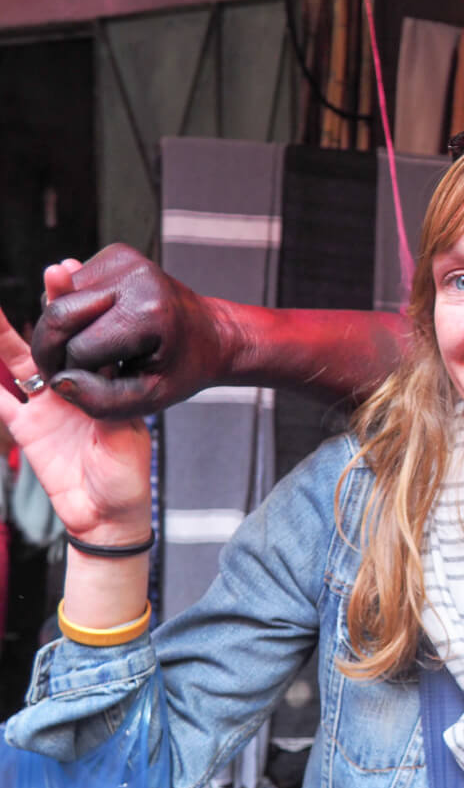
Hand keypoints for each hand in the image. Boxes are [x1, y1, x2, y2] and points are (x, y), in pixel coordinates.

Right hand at [0, 261, 152, 540]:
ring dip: (6, 331)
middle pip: (58, 338)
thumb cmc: (127, 478)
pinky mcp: (24, 427)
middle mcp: (75, 387)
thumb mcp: (125, 437)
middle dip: (57, 305)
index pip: (94, 337)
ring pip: (20, 359)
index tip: (80, 279)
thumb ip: (103, 408)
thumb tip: (83, 381)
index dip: (86, 308)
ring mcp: (47, 404)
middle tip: (57, 271)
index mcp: (104, 385)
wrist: (106, 516)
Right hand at [30, 243, 232, 419]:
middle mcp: (134, 277)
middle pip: (59, 316)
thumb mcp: (151, 397)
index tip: (85, 386)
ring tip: (93, 350)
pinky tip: (99, 327)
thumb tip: (58, 383)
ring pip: (58, 300)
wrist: (212, 333)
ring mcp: (124, 259)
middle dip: (52, 349)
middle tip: (63, 371)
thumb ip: (102, 400)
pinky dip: (74, 312)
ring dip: (63, 331)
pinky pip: (70, 287)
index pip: (79, 349)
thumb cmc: (184, 367)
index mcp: (147, 313)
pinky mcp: (116, 253)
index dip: (75, 375)